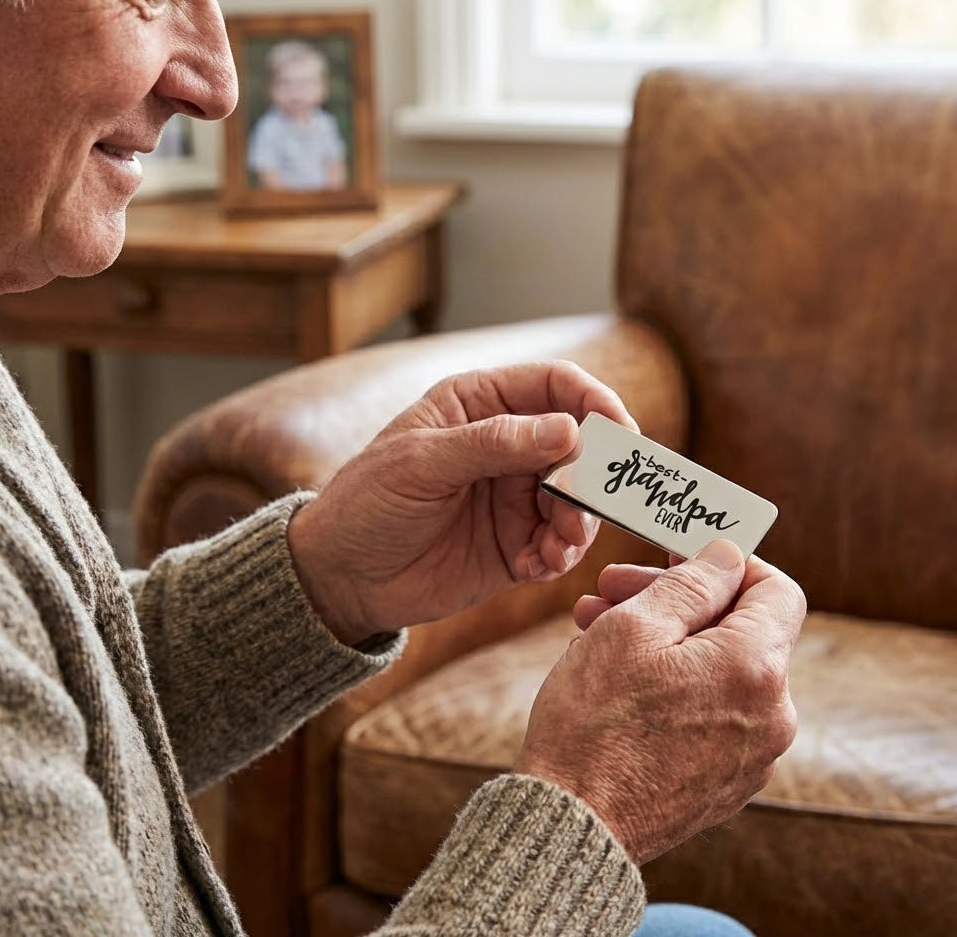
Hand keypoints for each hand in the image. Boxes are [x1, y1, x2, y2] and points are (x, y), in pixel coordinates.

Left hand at [287, 361, 635, 644]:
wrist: (341, 576)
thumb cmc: (367, 502)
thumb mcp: (422, 463)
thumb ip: (494, 444)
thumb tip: (570, 429)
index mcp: (480, 403)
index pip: (557, 385)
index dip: (596, 403)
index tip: (621, 435)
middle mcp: (507, 445)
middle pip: (580, 446)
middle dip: (593, 476)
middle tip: (582, 507)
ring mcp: (514, 495)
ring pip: (578, 499)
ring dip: (579, 522)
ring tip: (556, 546)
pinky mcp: (516, 543)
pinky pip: (559, 545)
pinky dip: (560, 555)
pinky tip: (538, 567)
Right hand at [513, 540, 805, 863]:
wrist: (573, 826)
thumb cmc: (594, 722)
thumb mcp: (633, 628)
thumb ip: (691, 583)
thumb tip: (727, 556)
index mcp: (756, 669)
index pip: (777, 590)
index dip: (730, 562)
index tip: (681, 555)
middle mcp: (771, 716)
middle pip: (738, 630)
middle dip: (675, 599)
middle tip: (610, 588)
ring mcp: (751, 756)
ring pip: (716, 670)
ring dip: (663, 639)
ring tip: (594, 629)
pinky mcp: (725, 783)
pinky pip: (709, 712)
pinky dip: (671, 684)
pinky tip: (615, 677)